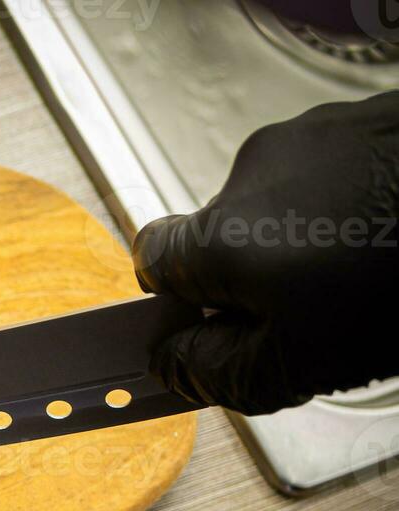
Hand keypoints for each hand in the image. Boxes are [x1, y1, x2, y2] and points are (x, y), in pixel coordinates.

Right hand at [132, 91, 398, 414]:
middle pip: (223, 235)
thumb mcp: (302, 365)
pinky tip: (391, 237)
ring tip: (371, 274)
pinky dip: (355, 208)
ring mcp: (309, 138)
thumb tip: (172, 365)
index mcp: (220, 240)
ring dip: (311, 242)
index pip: (152, 261)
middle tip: (315, 316)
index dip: (180, 300)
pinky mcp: (362, 122)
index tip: (211, 325)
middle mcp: (251, 175)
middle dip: (258, 277)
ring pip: (283, 205)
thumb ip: (217, 371)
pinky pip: (335, 175)